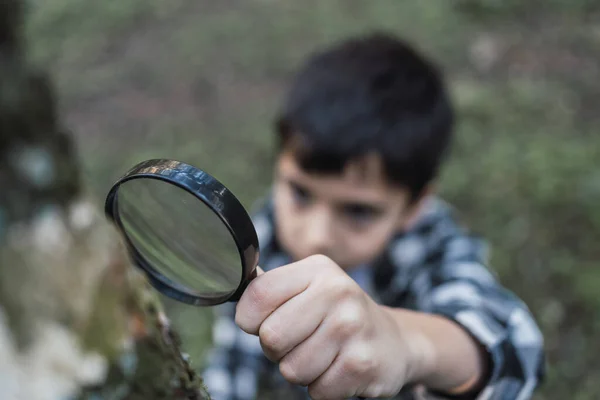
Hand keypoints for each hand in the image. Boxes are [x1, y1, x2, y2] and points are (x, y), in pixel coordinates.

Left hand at [235, 255, 418, 398]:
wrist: (393, 341)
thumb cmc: (337, 315)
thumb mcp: (309, 287)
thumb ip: (271, 288)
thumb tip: (231, 283)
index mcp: (317, 269)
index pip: (257, 296)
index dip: (249, 320)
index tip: (265, 322)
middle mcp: (337, 291)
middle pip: (270, 337)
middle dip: (277, 350)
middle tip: (300, 342)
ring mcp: (352, 327)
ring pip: (291, 369)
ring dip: (301, 371)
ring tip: (323, 355)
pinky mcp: (362, 363)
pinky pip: (316, 390)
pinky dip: (322, 387)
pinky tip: (339, 368)